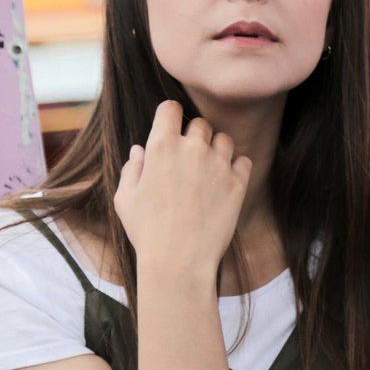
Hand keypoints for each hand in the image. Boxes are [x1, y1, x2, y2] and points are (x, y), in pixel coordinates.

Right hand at [114, 101, 251, 275]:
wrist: (179, 260)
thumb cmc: (147, 232)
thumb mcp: (126, 199)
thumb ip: (132, 168)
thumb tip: (140, 150)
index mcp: (162, 147)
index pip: (170, 108)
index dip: (169, 115)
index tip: (170, 126)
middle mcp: (193, 148)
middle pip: (199, 124)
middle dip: (193, 136)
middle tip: (187, 160)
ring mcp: (219, 163)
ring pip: (223, 139)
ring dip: (216, 149)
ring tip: (206, 172)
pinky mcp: (238, 181)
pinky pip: (243, 160)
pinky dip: (235, 167)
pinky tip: (223, 183)